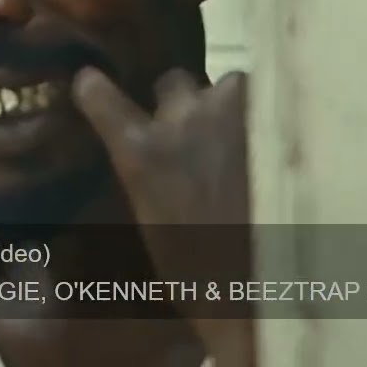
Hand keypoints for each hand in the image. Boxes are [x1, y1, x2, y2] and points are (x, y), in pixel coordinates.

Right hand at [73, 67, 254, 362]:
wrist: (266, 287)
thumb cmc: (197, 269)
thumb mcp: (152, 215)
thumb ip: (146, 169)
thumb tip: (145, 146)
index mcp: (141, 152)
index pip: (100, 97)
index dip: (95, 87)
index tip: (90, 80)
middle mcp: (183, 119)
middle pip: (174, 81)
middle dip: (181, 100)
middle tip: (197, 129)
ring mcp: (234, 111)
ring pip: (227, 83)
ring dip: (230, 105)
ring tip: (245, 137)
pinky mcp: (276, 117)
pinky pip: (267, 98)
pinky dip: (267, 115)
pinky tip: (274, 143)